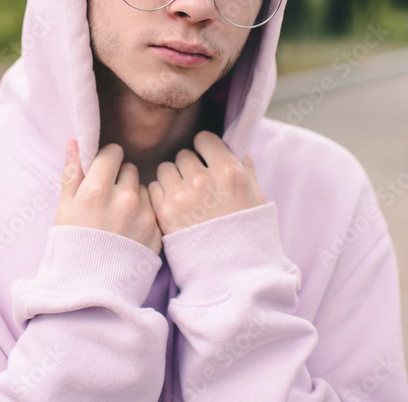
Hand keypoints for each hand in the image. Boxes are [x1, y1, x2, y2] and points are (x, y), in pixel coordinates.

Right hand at [55, 139, 162, 254]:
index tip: (102, 171)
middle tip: (108, 197)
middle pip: (130, 168)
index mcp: (97, 189)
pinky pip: (153, 209)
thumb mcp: (64, 208)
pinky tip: (130, 228)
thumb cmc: (72, 246)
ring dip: (134, 195)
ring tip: (119, 216)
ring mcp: (143, 215)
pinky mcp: (156, 231)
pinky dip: (144, 214)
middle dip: (120, 178)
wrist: (90, 288)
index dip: (106, 161)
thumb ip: (71, 173)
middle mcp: (124, 198)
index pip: (113, 152)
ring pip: (144, 188)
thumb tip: (74, 142)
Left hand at [147, 130, 263, 234]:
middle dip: (190, 167)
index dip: (205, 149)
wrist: (233, 268)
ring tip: (185, 196)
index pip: (204, 139)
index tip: (206, 158)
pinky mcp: (164, 212)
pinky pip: (153, 187)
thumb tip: (228, 139)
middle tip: (198, 184)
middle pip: (184, 155)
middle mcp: (203, 181)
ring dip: (173, 179)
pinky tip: (175, 205)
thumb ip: (241, 161)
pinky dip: (162, 194)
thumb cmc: (246, 228)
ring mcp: (181, 196)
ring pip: (166, 169)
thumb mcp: (254, 190)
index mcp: (228, 171)